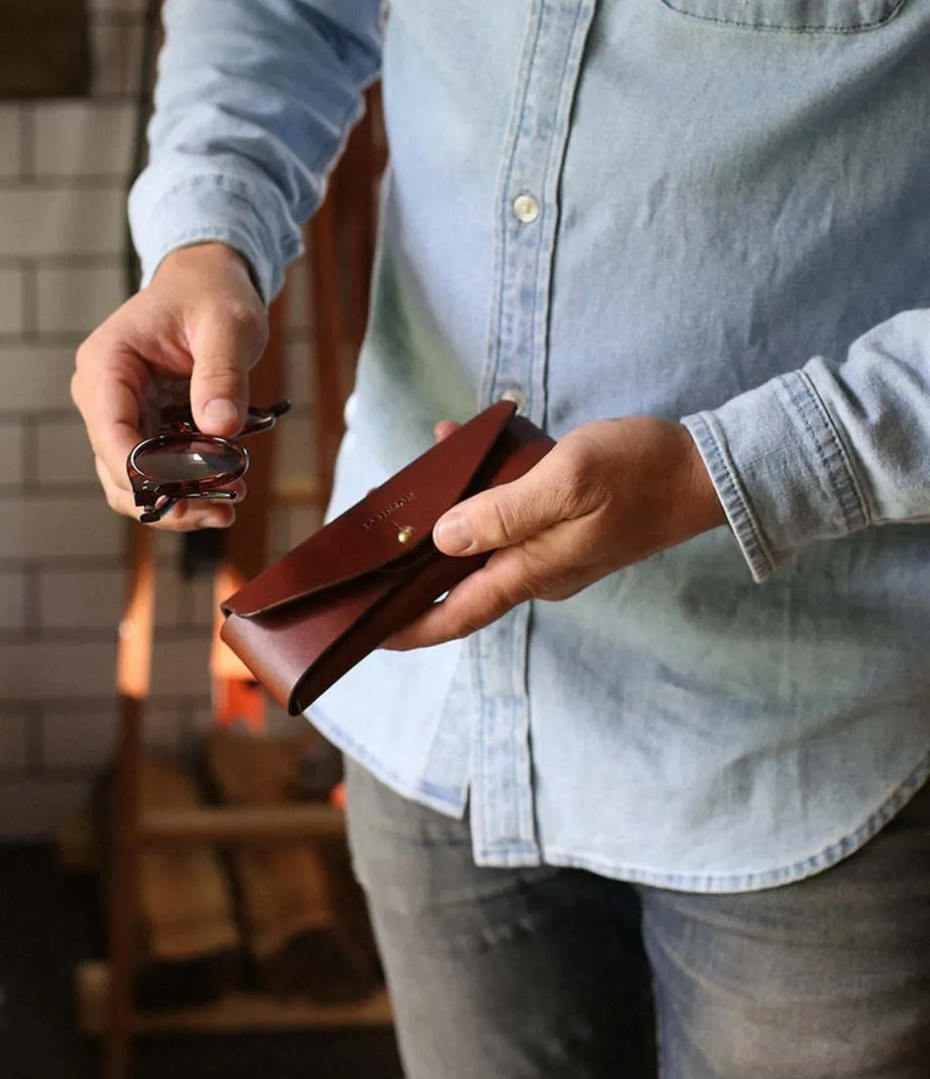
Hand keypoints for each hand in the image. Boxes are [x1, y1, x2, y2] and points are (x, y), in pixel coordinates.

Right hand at [71, 242, 266, 529]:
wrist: (207, 283)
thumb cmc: (211, 294)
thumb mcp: (227, 326)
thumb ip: (222, 374)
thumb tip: (220, 427)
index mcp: (106, 364)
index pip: (111, 433)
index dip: (145, 472)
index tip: (191, 491)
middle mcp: (101, 396)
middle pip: (117, 470)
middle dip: (168, 497)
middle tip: (224, 507)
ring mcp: (118, 416)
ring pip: (132, 483)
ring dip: (178, 502)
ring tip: (228, 505)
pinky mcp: (142, 429)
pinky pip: (155, 473)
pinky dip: (186, 489)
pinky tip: (225, 491)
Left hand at [386, 416, 726, 649]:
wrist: (709, 471)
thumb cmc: (640, 472)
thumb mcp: (567, 481)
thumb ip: (504, 512)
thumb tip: (444, 539)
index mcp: (533, 569)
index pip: (456, 613)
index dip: (409, 627)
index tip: (368, 634)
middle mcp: (538, 570)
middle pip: (461, 579)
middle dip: (416, 564)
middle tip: (374, 542)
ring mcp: (552, 551)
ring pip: (484, 538)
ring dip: (450, 510)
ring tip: (423, 467)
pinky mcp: (565, 527)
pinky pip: (510, 514)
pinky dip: (484, 487)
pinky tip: (470, 445)